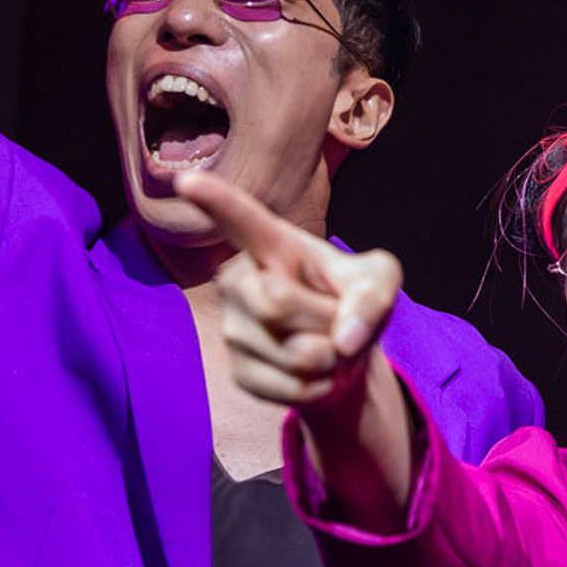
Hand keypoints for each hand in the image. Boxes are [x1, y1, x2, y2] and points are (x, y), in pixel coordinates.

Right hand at [173, 170, 401, 411]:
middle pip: (278, 301)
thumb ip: (376, 295)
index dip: (215, 201)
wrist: (344, 356)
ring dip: (332, 358)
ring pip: (295, 353)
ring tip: (327, 346)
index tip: (185, 178)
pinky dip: (323, 386)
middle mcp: (240, 281)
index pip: (243, 221)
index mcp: (273, 245)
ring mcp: (234, 328)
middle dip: (328, 319)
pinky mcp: (240, 372)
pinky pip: (292, 388)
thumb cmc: (354, 302)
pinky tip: (317, 374)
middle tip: (338, 321)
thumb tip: (344, 339)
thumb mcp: (381, 283)